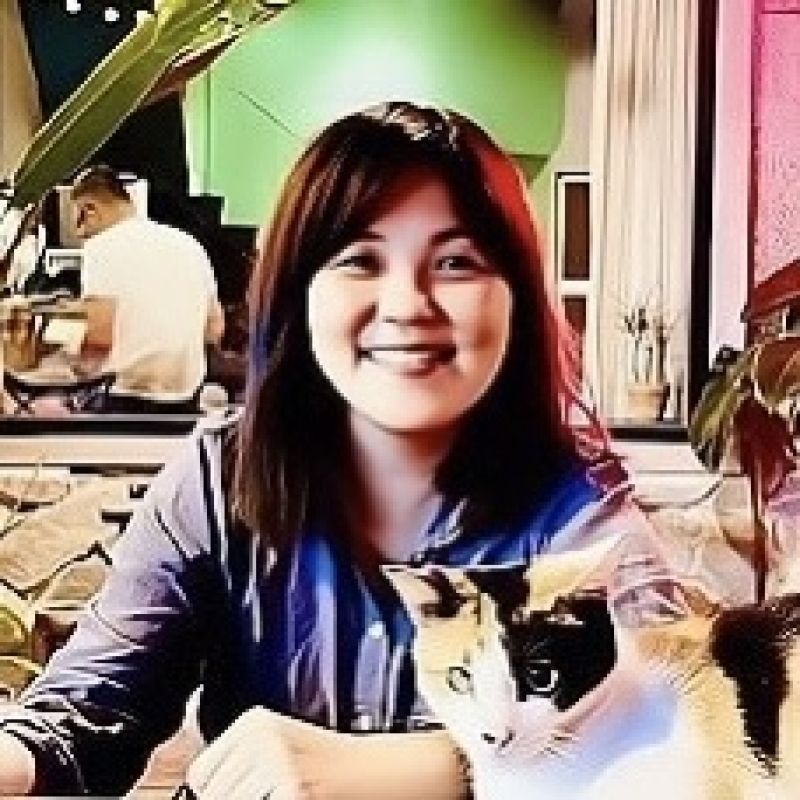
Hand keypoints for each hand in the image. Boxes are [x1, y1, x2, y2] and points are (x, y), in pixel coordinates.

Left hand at [183, 706, 339, 799]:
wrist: (368, 770)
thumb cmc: (322, 763)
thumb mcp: (274, 746)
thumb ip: (237, 762)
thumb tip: (201, 789)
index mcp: (253, 722)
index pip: (200, 773)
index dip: (215, 791)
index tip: (239, 789)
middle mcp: (261, 736)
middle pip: (212, 794)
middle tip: (267, 792)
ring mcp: (276, 762)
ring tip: (279, 794)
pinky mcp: (291, 789)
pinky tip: (292, 797)